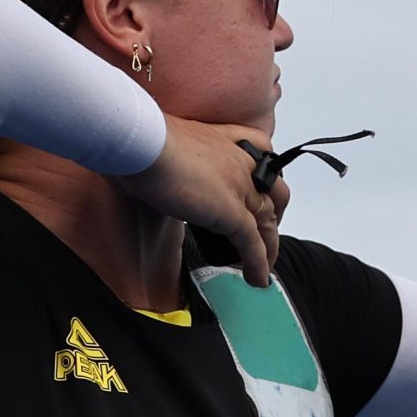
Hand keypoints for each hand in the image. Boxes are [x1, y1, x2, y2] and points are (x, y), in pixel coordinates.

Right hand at [118, 116, 290, 286]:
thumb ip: (170, 156)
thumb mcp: (163, 142)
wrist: (142, 142)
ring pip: (266, 219)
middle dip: (274, 211)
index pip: (261, 152)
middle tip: (266, 228)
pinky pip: (252, 243)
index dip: (264, 173)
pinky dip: (258, 263)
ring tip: (265, 264)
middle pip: (274, 189)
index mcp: (226, 139)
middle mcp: (240, 161)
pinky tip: (258, 279)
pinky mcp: (232, 212)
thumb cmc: (142, 138)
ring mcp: (240, 187)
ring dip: (269, 244)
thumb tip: (155, 170)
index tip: (259, 188)